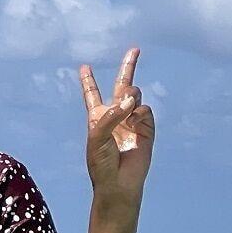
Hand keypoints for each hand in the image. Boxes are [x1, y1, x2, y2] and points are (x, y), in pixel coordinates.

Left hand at [82, 48, 154, 210]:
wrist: (118, 183)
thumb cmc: (101, 162)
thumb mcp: (97, 135)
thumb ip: (111, 114)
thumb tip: (131, 101)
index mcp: (98, 117)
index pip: (92, 95)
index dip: (88, 81)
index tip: (84, 67)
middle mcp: (115, 116)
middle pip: (121, 86)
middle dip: (128, 67)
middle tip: (135, 49)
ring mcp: (132, 122)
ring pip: (134, 96)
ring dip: (131, 95)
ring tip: (128, 104)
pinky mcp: (146, 130)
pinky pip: (145, 111)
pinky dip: (140, 112)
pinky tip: (136, 119)